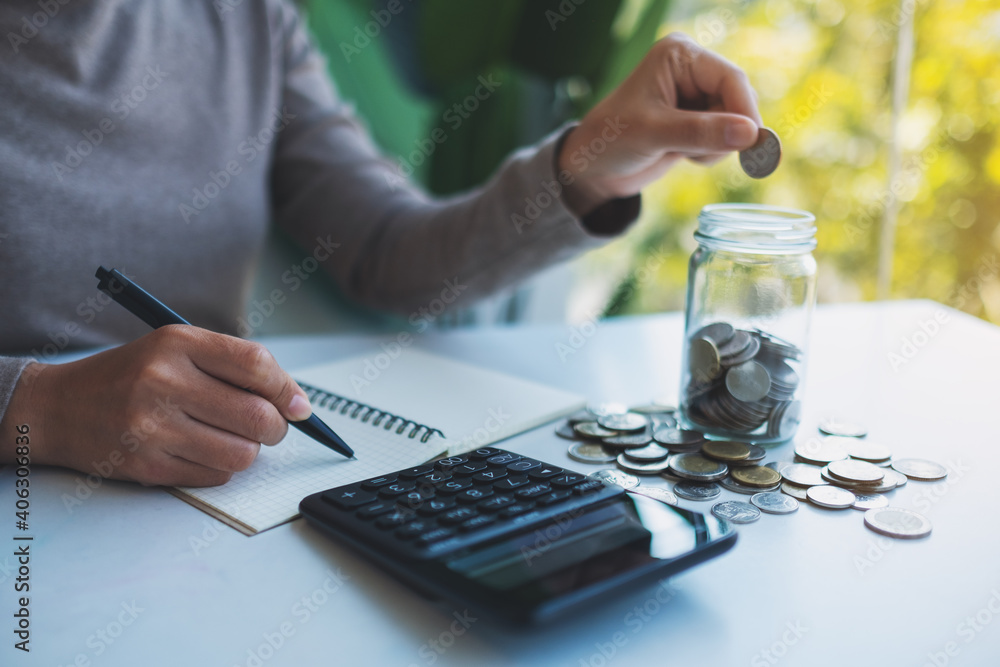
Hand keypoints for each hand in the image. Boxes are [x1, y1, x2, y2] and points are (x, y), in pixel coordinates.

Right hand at [0, 326, 312, 486]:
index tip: (300, 406)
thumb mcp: (176, 349)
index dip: (287, 389)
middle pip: (257, 416)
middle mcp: (164, 382)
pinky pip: (216, 475)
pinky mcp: (146, 465)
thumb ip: (234, 366)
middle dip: (276, 428)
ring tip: (229, 438)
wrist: (58, 408)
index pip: (256, 364)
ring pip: (242, 453)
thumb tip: (296, 403)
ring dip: (248, 451)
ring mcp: (153, 427)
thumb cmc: (131, 376)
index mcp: (177, 344)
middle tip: (269, 428)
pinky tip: (200, 451)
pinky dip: (220, 467)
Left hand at [558, 33, 762, 215]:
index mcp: (680, 56)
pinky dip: (711, 152)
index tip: (752, 143)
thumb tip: (750, 134)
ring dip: (717, 145)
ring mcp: (696, 96)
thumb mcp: (652, 134)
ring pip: (735, 122)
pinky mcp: (697, 121)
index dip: (744, 111)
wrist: (593, 167)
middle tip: (699, 154)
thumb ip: (699, 132)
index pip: (730, 78)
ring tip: (681, 152)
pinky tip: (683, 154)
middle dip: (726, 132)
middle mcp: (691, 70)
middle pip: (738, 100)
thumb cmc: (611, 139)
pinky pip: (725, 138)